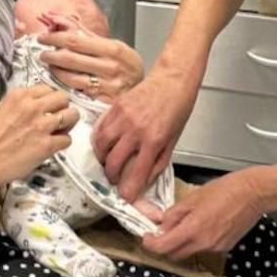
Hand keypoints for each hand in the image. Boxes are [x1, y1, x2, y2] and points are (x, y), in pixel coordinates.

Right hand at [0, 84, 76, 189]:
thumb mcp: (0, 109)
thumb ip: (20, 103)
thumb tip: (35, 104)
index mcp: (19, 96)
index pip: (48, 88)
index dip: (51, 99)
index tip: (50, 106)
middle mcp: (32, 107)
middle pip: (64, 98)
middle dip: (63, 108)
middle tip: (58, 118)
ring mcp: (41, 126)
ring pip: (72, 115)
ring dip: (69, 124)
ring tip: (61, 131)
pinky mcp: (46, 145)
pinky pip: (68, 139)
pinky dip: (63, 143)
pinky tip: (53, 146)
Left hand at [38, 20, 143, 98]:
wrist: (147, 92)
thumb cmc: (126, 66)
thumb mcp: (112, 45)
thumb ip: (85, 33)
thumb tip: (58, 19)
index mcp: (113, 49)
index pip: (76, 40)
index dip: (55, 38)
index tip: (44, 37)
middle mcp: (111, 67)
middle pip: (71, 58)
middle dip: (51, 54)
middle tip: (43, 53)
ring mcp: (108, 86)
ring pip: (72, 77)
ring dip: (56, 71)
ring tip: (50, 66)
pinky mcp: (104, 101)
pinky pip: (78, 91)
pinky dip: (65, 85)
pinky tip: (61, 80)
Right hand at [93, 69, 195, 201]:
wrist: (173, 80)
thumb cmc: (177, 109)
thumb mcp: (173, 140)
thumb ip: (158, 162)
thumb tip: (143, 180)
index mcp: (154, 141)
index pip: (136, 174)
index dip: (128, 191)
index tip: (125, 197)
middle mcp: (136, 131)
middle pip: (113, 163)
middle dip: (111, 177)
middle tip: (115, 179)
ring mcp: (123, 118)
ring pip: (101, 146)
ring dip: (102, 159)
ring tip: (107, 162)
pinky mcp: (115, 107)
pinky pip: (100, 129)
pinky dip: (99, 141)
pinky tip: (105, 144)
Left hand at [143, 169, 265, 260]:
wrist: (254, 193)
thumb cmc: (226, 189)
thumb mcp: (194, 196)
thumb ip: (175, 213)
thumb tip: (163, 225)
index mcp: (193, 229)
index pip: (164, 247)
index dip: (151, 244)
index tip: (147, 237)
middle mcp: (204, 243)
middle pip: (175, 255)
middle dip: (164, 246)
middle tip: (161, 233)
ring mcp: (216, 247)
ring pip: (190, 252)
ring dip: (181, 244)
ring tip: (184, 226)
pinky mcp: (225, 247)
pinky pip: (205, 248)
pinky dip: (197, 242)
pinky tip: (202, 226)